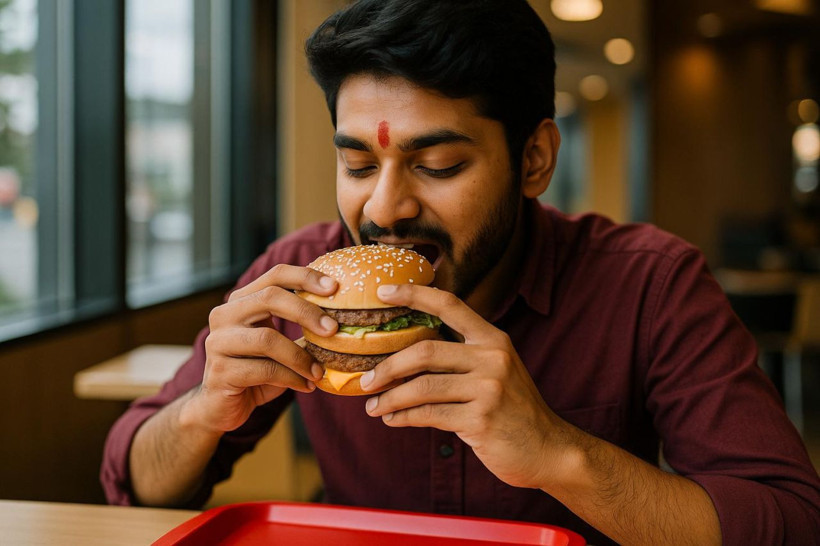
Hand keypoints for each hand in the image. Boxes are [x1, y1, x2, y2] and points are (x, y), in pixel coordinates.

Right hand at [182, 264, 337, 433]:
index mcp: (242, 300)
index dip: (305, 277)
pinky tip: (306, 386)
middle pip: (270, 298)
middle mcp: (225, 315)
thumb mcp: (281, 345)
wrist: (222, 407)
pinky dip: (291, 378)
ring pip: (267, 338)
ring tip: (319, 372)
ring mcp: (218, 342)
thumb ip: (302, 329)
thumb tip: (346, 318)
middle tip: (333, 329)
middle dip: (307, 312)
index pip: (275, 275)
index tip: (335, 287)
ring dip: (301, 356)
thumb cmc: (258, 371)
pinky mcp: (220, 371)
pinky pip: (264, 370)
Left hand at [361, 283, 565, 489]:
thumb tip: (405, 356)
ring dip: (390, 398)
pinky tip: (392, 420)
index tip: (383, 292)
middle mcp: (492, 358)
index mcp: (493, 339)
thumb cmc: (513, 410)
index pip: (450, 304)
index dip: (414, 294)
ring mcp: (488, 389)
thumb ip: (461, 357)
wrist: (548, 450)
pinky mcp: (481, 419)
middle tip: (366, 380)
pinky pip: (429, 415)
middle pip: (425, 352)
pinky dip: (404, 417)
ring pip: (422, 387)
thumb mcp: (496, 371)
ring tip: (373, 406)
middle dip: (388, 367)